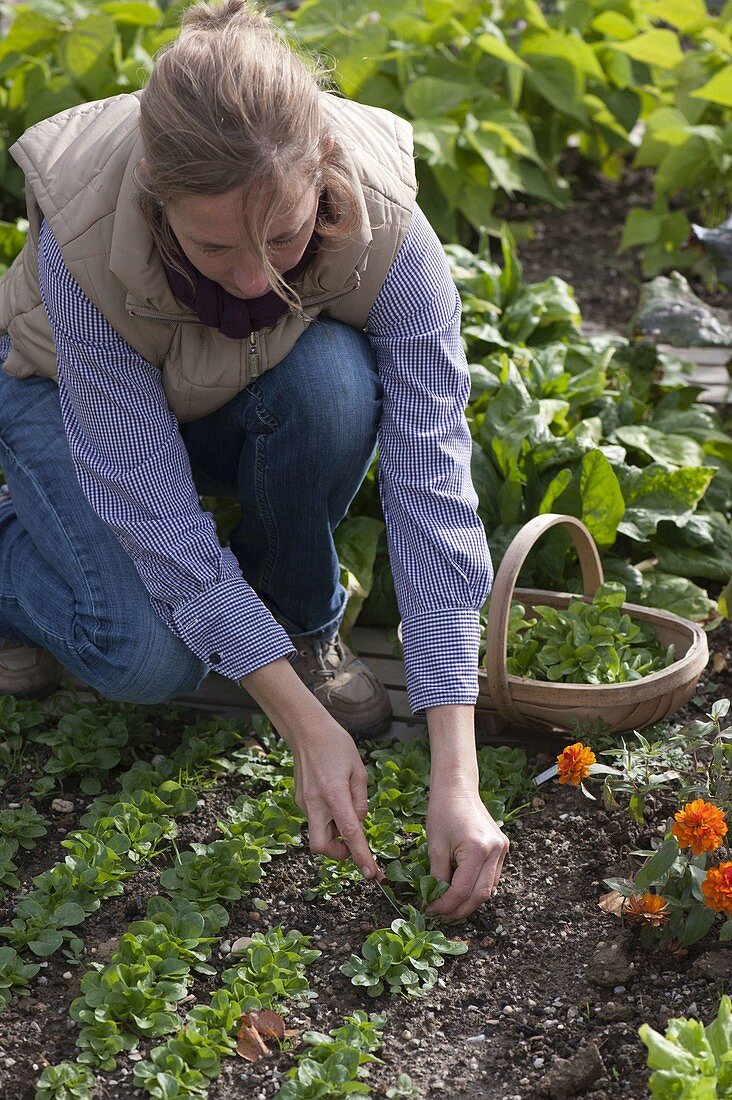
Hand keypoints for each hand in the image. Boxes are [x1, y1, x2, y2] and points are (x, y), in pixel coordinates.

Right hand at [289, 713, 378, 879]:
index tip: (371, 874)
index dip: (361, 856)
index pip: (350, 834)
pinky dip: (327, 818)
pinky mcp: (299, 800)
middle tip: (352, 844)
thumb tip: (358, 822)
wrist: (307, 730)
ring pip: (319, 832)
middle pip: (321, 847)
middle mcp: (315, 803)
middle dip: (338, 853)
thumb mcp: (358, 770)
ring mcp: (303, 803)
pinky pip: (315, 819)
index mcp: (334, 794)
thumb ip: (360, 800)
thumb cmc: (337, 745)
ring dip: (334, 832)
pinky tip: (333, 797)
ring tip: (344, 804)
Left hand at [424, 784, 508, 921]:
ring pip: (489, 888)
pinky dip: (477, 887)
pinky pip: (492, 876)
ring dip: (470, 901)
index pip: (462, 890)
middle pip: (480, 895)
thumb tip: (435, 901)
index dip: (445, 905)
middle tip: (441, 916)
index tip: (430, 910)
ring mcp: (502, 849)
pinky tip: (462, 891)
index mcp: (477, 849)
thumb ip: (437, 877)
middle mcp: (495, 851)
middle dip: (460, 910)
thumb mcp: (435, 847)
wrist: (457, 787)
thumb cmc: (442, 812)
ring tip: (449, 906)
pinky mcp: (502, 847)